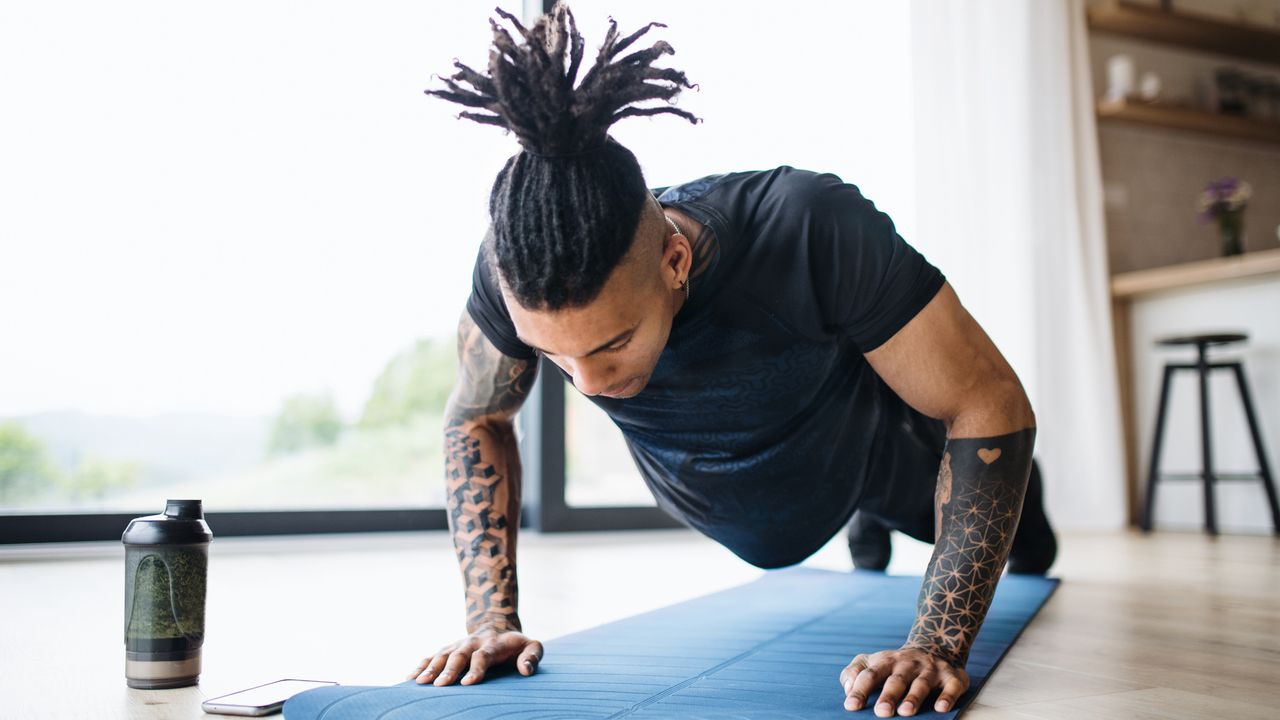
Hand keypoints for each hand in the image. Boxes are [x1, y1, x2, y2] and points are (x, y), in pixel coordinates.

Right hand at [407, 627, 543, 686]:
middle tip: (440, 686)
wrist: (496, 625)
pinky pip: (431, 656)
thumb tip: (526, 670)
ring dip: (431, 668)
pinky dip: (420, 665)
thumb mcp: (531, 646)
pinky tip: (410, 678)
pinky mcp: (448, 649)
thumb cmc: (516, 645)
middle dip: (449, 670)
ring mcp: (458, 645)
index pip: (484, 655)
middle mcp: (473, 643)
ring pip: (442, 655)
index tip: (468, 683)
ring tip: (420, 683)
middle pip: (459, 655)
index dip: (476, 668)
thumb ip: (532, 656)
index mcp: (493, 644)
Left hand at [838, 646, 968, 715]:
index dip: (860, 690)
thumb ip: (854, 672)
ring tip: (906, 712)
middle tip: (881, 712)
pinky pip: (951, 686)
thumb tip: (847, 688)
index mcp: (886, 661)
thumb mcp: (873, 662)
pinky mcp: (952, 677)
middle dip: (889, 695)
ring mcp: (931, 670)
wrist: (935, 646)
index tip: (851, 706)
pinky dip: (947, 696)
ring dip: (914, 698)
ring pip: (921, 684)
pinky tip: (941, 708)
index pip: (870, 675)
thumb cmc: (895, 664)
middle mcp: (908, 664)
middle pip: (896, 680)